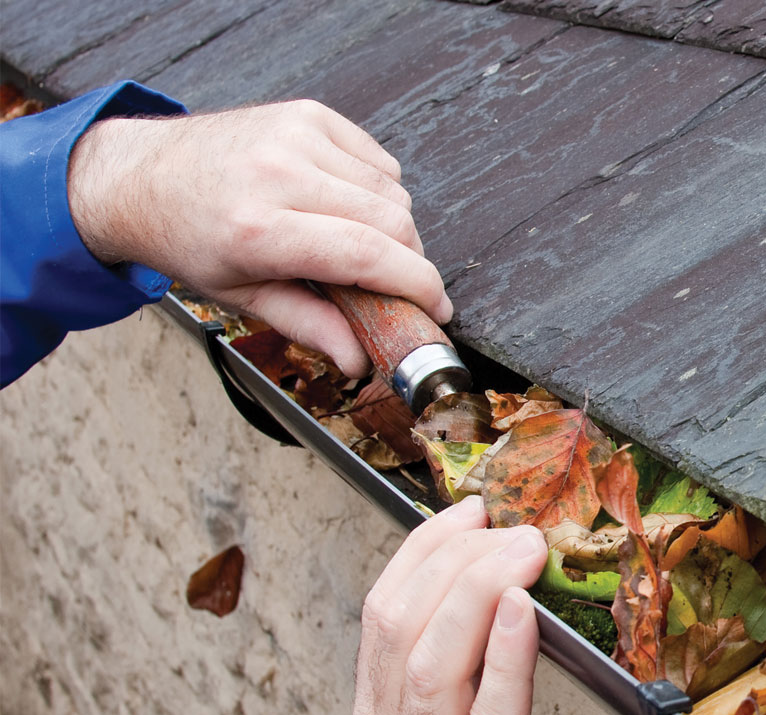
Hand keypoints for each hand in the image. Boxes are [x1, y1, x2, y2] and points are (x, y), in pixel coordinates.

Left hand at [66, 99, 449, 376]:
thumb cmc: (190, 239)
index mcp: (258, 228)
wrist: (141, 176)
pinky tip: (345, 205)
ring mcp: (295, 136)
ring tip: (358, 243)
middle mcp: (278, 173)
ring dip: (393, 226)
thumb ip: (308, 326)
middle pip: (392, 222)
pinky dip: (378, 189)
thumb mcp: (240, 296)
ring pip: (393, 191)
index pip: (368, 254)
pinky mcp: (308, 114)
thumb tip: (360, 361)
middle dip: (410, 262)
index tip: (437, 309)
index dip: (417, 285)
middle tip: (397, 285)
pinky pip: (378, 160)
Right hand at [348, 496, 557, 714]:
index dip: (422, 552)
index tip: (465, 514)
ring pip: (433, 666)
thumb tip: (488, 616)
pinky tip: (526, 616)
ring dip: (480, 591)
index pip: (380, 618)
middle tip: (505, 523)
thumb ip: (443, 702)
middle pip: (399, 628)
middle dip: (452, 558)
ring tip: (521, 548)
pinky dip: (507, 661)